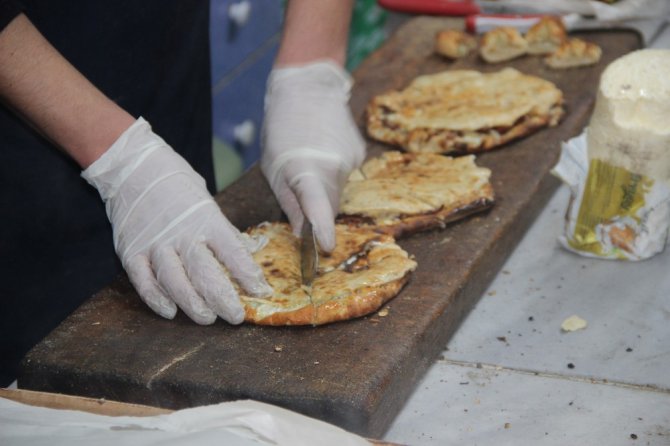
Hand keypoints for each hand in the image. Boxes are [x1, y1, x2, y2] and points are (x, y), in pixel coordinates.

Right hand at [82, 118, 271, 324]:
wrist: (134, 167)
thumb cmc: (178, 184)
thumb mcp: (208, 203)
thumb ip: (224, 231)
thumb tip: (248, 252)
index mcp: (207, 220)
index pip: (233, 253)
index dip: (249, 276)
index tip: (262, 292)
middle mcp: (182, 234)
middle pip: (205, 274)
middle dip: (223, 299)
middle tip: (235, 316)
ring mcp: (154, 244)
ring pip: (176, 283)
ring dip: (193, 305)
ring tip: (207, 318)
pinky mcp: (131, 252)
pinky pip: (144, 282)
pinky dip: (156, 299)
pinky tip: (170, 311)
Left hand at [261, 60, 364, 251]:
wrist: (309, 86)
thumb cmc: (283, 126)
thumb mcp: (274, 166)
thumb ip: (289, 201)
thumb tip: (301, 231)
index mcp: (306, 169)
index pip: (317, 206)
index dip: (322, 229)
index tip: (326, 247)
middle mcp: (333, 166)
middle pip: (331, 204)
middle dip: (319, 210)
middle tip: (301, 192)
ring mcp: (351, 159)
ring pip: (339, 190)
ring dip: (325, 187)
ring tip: (310, 161)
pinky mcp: (359, 153)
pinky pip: (346, 174)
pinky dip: (335, 172)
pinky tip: (324, 151)